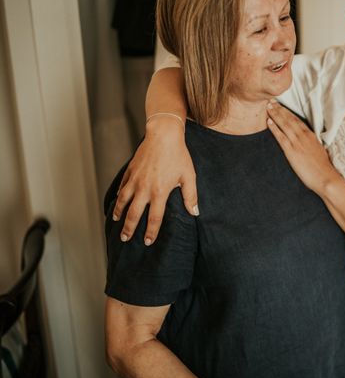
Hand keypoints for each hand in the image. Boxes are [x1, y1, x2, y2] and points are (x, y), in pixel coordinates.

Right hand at [113, 116, 197, 244]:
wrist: (163, 135)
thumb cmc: (178, 155)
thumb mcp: (189, 176)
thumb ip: (191, 196)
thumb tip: (194, 212)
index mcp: (160, 192)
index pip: (154, 219)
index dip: (150, 232)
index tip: (148, 242)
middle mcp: (144, 189)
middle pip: (133, 214)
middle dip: (128, 229)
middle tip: (125, 238)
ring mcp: (135, 180)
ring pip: (123, 201)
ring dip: (119, 213)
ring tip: (117, 222)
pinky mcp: (130, 171)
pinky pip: (122, 188)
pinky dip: (118, 197)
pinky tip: (118, 202)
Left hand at [266, 101, 338, 194]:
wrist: (325, 177)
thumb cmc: (323, 167)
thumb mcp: (319, 151)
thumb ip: (311, 144)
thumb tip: (307, 143)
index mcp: (311, 135)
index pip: (298, 120)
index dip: (288, 112)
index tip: (281, 105)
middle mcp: (304, 136)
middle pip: (290, 119)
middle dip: (280, 109)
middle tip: (271, 101)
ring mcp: (297, 142)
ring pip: (285, 125)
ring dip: (275, 115)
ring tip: (268, 107)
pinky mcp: (292, 151)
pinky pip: (281, 136)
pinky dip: (274, 128)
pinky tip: (268, 122)